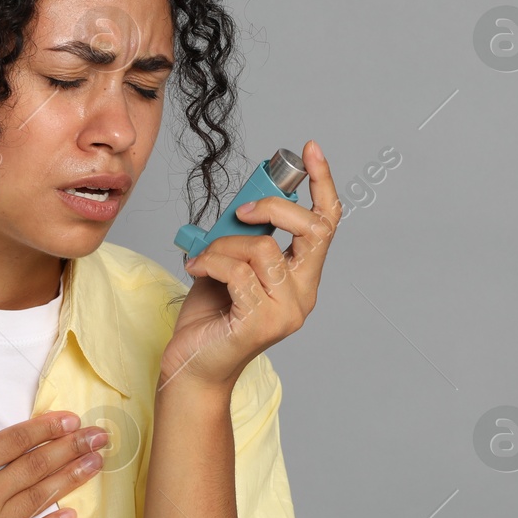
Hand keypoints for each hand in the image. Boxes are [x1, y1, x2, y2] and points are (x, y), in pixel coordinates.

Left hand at [164, 139, 340, 389]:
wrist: (189, 366)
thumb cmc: (210, 316)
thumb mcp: (232, 263)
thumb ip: (247, 235)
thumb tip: (247, 200)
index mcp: (302, 278)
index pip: (327, 225)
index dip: (323, 184)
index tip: (310, 151)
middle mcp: (303, 295)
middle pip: (312, 230)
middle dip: (275, 207)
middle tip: (241, 211)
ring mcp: (286, 311)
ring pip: (264, 248)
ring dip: (225, 245)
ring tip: (203, 260)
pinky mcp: (261, 323)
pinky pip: (238, 271)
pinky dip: (211, 263)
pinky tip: (197, 271)